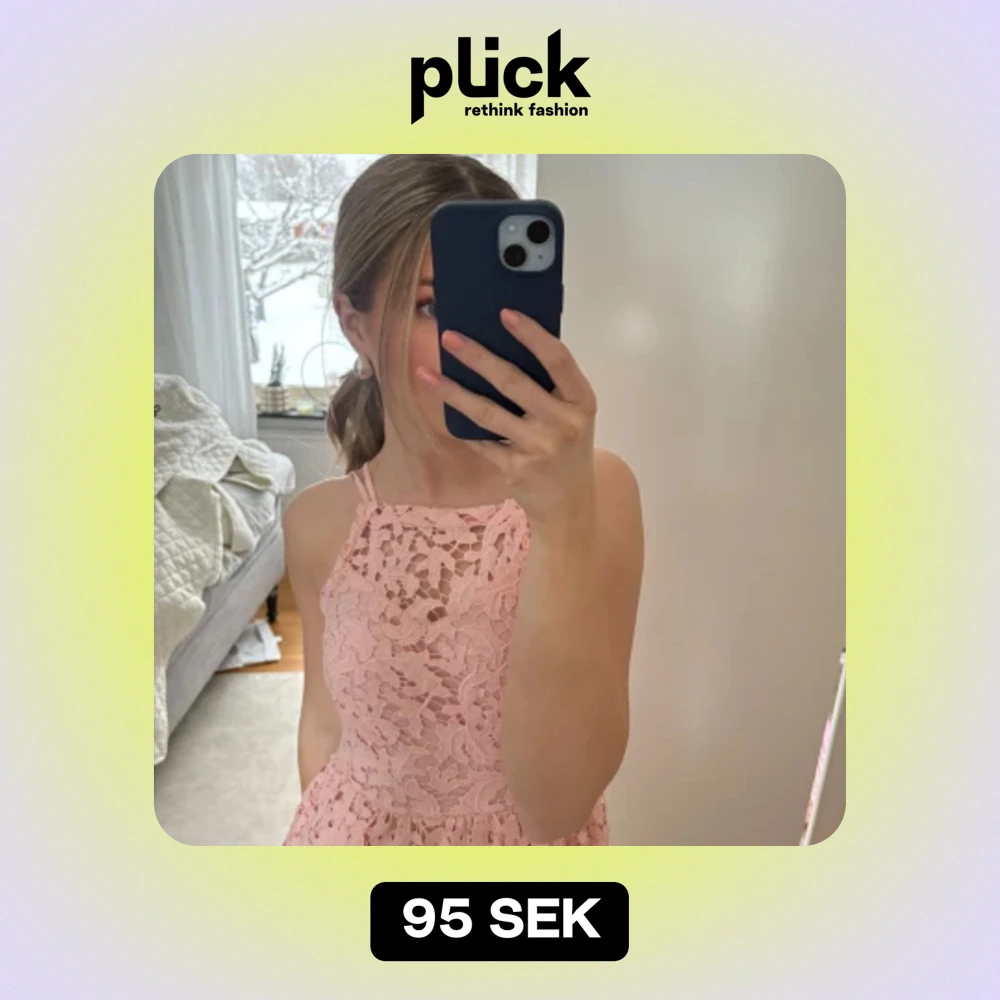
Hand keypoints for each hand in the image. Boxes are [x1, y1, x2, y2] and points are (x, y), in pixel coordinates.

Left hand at [416, 308, 597, 531]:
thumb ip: (551, 385)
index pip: (558, 359)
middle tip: (449, 337)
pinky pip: (481, 441)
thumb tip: (503, 342)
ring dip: (453, 392)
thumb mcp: (573, 413)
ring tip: (426, 373)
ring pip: (487, 413)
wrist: (570, 504)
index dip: (532, 335)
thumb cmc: (568, 446)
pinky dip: (462, 426)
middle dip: (477, 357)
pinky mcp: (516, 469)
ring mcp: (539, 448)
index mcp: (581, 400)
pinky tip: (443, 407)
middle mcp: (564, 423)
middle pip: (514, 382)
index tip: (504, 313)